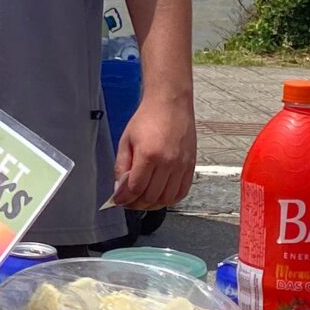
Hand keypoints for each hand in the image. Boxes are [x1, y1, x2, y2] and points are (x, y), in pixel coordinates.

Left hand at [109, 95, 196, 211]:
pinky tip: (160, 196)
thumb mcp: (126, 140)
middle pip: (151, 197)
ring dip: (152, 205)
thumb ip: (121, 166)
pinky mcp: (190, 166)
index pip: (135, 189)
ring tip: (143, 201)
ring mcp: (181, 165)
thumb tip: (120, 188)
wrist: (170, 104)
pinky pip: (182, 192)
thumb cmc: (147, 118)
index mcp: (148, 155)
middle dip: (136, 204)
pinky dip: (170, 199)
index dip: (124, 199)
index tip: (118, 201)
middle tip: (128, 202)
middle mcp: (167, 162)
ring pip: (166, 198)